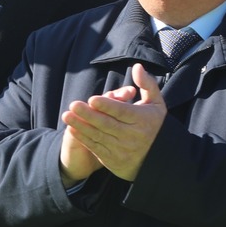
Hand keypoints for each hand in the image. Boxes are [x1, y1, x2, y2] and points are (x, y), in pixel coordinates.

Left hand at [61, 64, 167, 181]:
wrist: (158, 158)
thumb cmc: (154, 124)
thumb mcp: (156, 103)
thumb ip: (147, 84)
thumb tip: (137, 66)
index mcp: (142, 120)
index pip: (122, 112)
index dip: (107, 106)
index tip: (92, 99)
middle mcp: (132, 136)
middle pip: (107, 124)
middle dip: (89, 114)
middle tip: (73, 105)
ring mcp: (122, 150)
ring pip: (99, 136)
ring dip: (81, 126)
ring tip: (66, 116)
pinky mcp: (114, 160)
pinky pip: (96, 148)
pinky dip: (83, 139)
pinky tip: (72, 130)